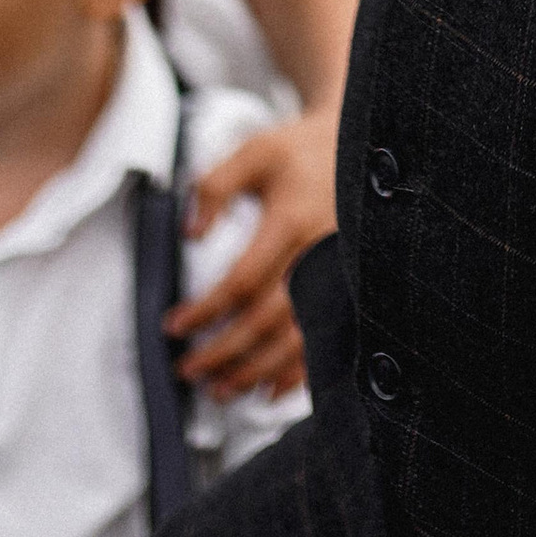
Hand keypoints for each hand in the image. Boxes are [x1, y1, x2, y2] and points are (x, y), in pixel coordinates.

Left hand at [165, 105, 335, 397]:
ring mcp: (339, 275)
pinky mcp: (348, 288)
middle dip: (223, 352)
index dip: (206, 310)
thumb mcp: (254, 152)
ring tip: (220, 388)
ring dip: (255, 371)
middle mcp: (319, 253)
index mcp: (293, 219)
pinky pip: (325, 342)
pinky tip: (270, 390)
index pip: (242, 281)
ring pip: (296, 341)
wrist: (360, 146)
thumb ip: (215, 186)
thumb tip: (191, 234)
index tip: (175, 326)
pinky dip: (296, 373)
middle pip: (266, 320)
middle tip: (188, 369)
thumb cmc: (301, 151)